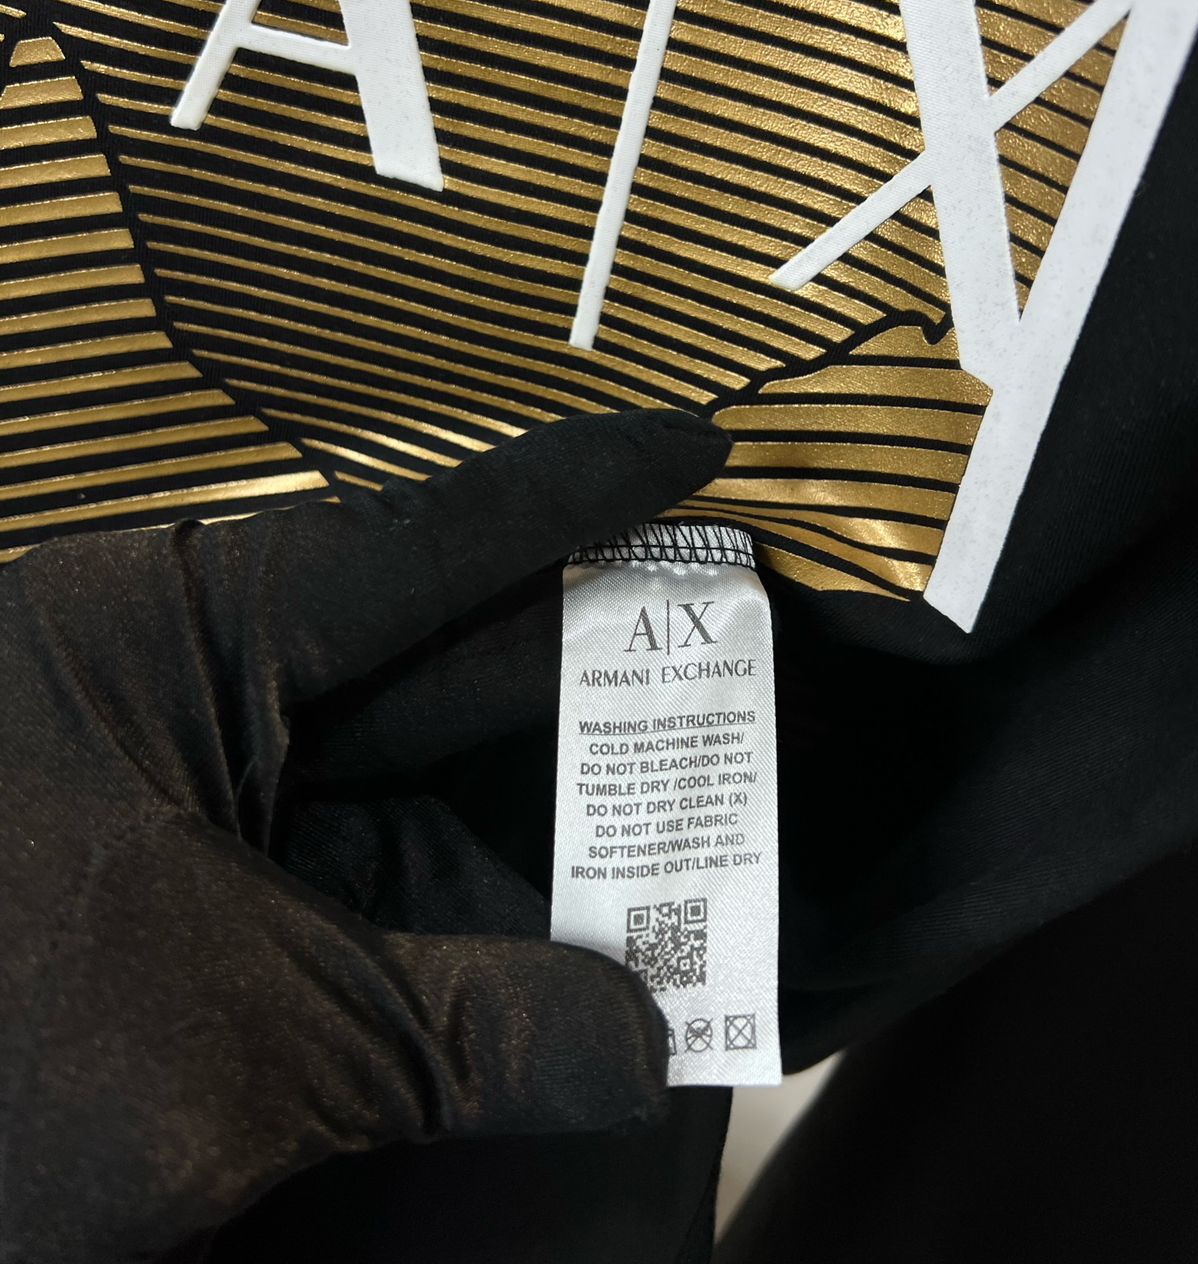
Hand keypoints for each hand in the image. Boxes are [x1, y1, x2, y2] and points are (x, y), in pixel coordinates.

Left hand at [0, 410, 727, 1263]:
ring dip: (543, 822)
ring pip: (406, 782)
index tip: (698, 446)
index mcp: (156, 644)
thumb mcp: (255, 1041)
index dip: (572, 493)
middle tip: (741, 663)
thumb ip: (477, 1033)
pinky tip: (578, 946)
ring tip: (696, 826)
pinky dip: (462, 916)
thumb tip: (653, 1050)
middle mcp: (172, 689)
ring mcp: (181, 793)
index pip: (410, 543)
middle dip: (590, 679)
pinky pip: (357, 876)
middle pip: (432, 660)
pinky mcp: (187, 893)